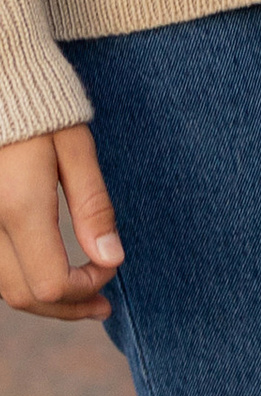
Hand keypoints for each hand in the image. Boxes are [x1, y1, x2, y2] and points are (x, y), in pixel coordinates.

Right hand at [0, 126, 120, 321]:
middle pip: (24, 296)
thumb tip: (113, 257)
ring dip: (44, 300)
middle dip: (67, 307)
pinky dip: (23, 281)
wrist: (2, 89)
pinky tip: (50, 274)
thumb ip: (93, 205)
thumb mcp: (76, 149)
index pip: (50, 282)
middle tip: (104, 305)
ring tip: (84, 295)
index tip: (113, 266)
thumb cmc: (43, 112)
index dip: (86, 287)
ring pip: (4, 290)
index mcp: (20, 208)